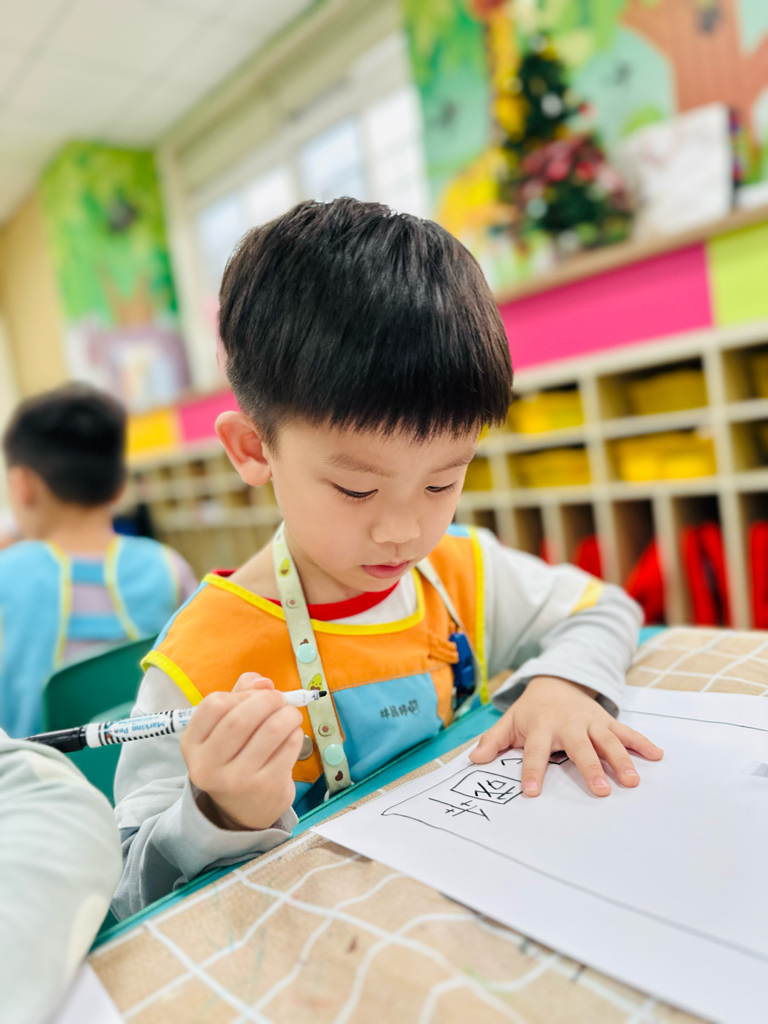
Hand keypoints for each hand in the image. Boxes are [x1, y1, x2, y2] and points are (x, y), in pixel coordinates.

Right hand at [180, 672, 304, 829]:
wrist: (241, 810)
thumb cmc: (233, 756)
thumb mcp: (224, 727)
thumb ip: (241, 695)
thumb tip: (265, 682)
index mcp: (192, 744)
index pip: (213, 705)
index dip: (240, 694)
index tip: (253, 696)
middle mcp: (209, 765)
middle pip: (241, 718)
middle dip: (268, 700)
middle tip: (280, 699)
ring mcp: (238, 780)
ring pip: (272, 730)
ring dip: (288, 714)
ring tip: (290, 714)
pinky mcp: (266, 787)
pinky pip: (289, 746)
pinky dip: (295, 733)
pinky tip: (291, 735)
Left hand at [470, 675, 662, 797]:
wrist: (556, 681)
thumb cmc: (531, 709)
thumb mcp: (509, 721)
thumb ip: (493, 741)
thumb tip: (474, 760)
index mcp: (541, 726)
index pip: (535, 751)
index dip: (533, 771)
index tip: (532, 792)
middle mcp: (568, 724)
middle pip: (580, 747)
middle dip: (590, 768)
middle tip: (601, 791)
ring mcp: (590, 722)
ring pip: (608, 741)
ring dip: (622, 760)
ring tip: (632, 780)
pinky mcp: (606, 721)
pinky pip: (626, 733)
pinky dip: (642, 743)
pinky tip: (657, 755)